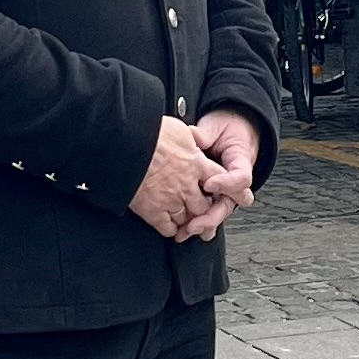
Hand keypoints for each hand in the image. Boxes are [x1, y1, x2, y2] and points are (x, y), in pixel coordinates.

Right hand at [128, 115, 228, 239]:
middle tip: (205, 215)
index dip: (227, 188)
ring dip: (189, 222)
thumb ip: (190, 138)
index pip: (220, 179)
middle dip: (206, 211)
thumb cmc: (149, 133)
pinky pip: (167, 228)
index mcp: (196, 163)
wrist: (127, 144)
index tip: (231, 194)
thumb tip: (192, 137)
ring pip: (188, 218)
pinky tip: (170, 228)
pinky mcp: (153, 211)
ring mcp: (171, 199)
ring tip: (188, 224)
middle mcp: (187, 185)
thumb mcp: (179, 129)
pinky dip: (171, 229)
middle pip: (205, 206)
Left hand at [178, 107, 261, 241]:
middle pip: (229, 205)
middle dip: (211, 217)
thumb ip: (205, 134)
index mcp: (242, 162)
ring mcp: (225, 191)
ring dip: (202, 224)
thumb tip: (191, 135)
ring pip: (218, 213)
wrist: (236, 129)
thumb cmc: (229, 128)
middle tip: (193, 224)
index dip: (226, 184)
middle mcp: (235, 182)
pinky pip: (208, 211)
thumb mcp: (218, 126)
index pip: (241, 178)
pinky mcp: (214, 196)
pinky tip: (182, 229)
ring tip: (185, 232)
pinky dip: (196, 221)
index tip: (208, 184)